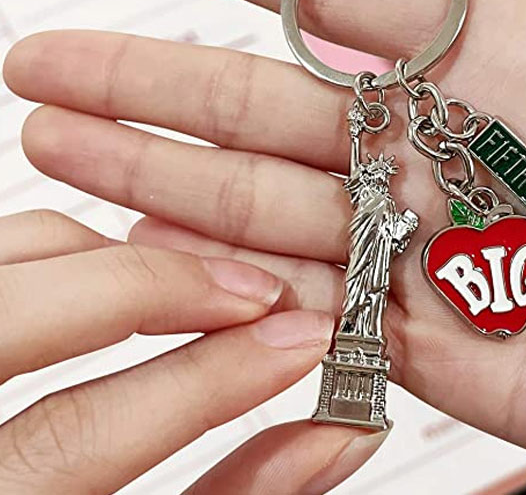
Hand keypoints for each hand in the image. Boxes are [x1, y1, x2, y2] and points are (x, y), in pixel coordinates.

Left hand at [0, 211, 384, 492]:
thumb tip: (331, 437)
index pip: (79, 428)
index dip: (204, 378)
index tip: (298, 342)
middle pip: (34, 304)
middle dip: (165, 284)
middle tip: (262, 294)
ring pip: (17, 252)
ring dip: (121, 255)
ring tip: (206, 283)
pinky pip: (7, 254)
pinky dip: (75, 250)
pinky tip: (131, 277)